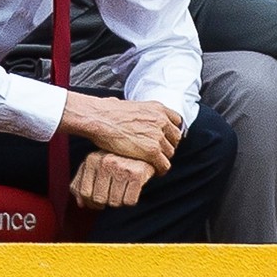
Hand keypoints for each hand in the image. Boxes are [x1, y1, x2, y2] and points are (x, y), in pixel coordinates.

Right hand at [60, 94, 180, 174]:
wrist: (99, 119)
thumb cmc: (107, 112)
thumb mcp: (130, 105)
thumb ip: (140, 112)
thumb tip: (132, 112)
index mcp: (157, 108)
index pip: (177, 121)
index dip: (170, 132)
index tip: (165, 139)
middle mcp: (161, 120)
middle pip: (175, 138)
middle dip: (167, 146)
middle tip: (158, 153)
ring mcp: (158, 136)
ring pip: (170, 153)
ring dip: (162, 158)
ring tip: (154, 163)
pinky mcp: (152, 151)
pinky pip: (164, 165)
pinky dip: (160, 170)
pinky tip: (154, 171)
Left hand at [70, 151, 154, 208]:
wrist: (143, 152)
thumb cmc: (114, 162)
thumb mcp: (95, 167)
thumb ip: (80, 184)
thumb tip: (80, 203)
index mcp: (91, 159)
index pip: (84, 193)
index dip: (91, 201)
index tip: (99, 199)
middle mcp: (105, 161)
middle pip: (99, 199)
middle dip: (106, 201)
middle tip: (112, 193)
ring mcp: (121, 167)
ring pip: (115, 202)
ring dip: (119, 200)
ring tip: (122, 187)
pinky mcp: (137, 174)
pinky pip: (129, 201)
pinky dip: (130, 200)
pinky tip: (132, 188)